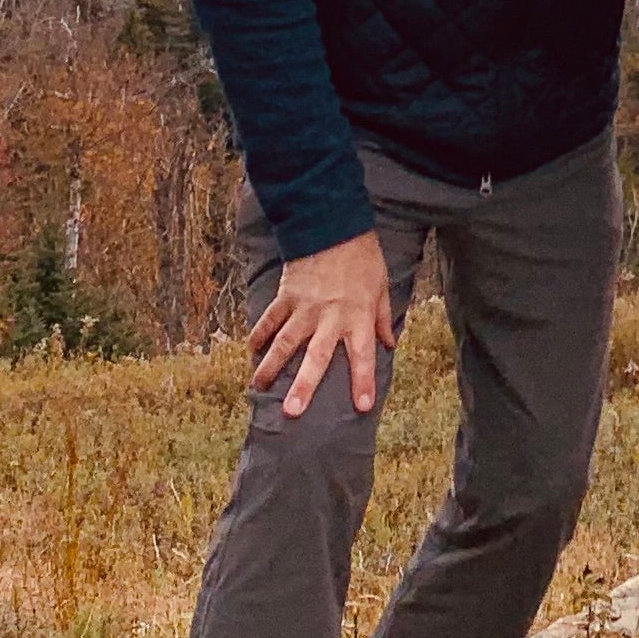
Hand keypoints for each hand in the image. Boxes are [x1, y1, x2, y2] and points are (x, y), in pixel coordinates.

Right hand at [248, 231, 398, 419]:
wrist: (332, 225)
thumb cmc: (362, 257)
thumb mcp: (381, 286)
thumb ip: (383, 317)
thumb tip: (388, 344)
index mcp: (358, 316)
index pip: (362, 354)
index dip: (363, 381)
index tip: (362, 406)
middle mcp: (330, 317)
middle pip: (315, 357)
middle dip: (304, 386)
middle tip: (293, 412)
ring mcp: (304, 307)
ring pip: (284, 342)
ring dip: (270, 366)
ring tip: (257, 386)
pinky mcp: (286, 295)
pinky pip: (270, 318)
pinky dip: (259, 333)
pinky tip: (250, 350)